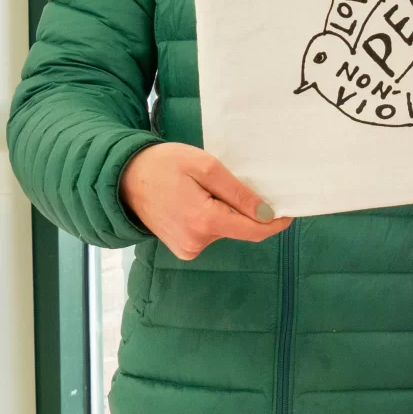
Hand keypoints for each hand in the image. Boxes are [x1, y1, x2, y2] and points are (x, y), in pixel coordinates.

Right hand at [118, 142, 289, 259]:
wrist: (124, 178)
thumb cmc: (164, 165)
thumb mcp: (206, 168)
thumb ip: (238, 193)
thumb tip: (266, 214)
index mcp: (205, 222)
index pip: (254, 231)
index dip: (275, 223)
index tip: (288, 210)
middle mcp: (197, 242)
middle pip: (239, 228)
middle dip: (244, 209)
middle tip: (231, 182)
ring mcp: (188, 248)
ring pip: (224, 230)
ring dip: (226, 212)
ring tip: (205, 188)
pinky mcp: (182, 248)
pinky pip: (209, 233)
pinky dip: (212, 218)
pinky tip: (196, 200)